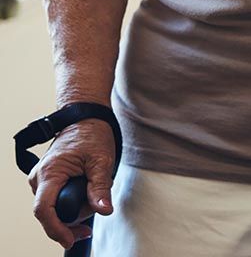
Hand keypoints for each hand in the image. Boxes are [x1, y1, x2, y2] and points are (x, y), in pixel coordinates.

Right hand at [29, 119, 114, 248]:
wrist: (86, 117)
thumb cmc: (93, 134)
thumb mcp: (102, 159)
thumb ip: (101, 187)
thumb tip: (104, 210)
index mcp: (50, 172)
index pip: (44, 210)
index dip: (56, 229)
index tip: (70, 240)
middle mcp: (39, 178)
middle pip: (52, 213)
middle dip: (75, 215)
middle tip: (96, 202)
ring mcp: (40, 180)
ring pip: (55, 208)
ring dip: (75, 206)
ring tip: (92, 187)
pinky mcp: (46, 181)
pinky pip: (55, 201)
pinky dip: (71, 201)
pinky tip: (83, 190)